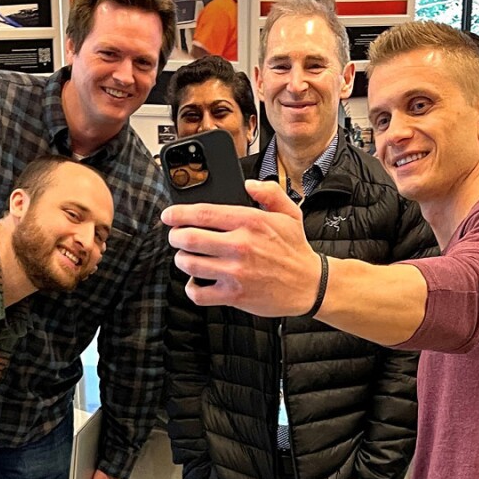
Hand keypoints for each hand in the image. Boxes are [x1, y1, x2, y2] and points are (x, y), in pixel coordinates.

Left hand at [162, 180, 321, 316]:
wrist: (310, 285)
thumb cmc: (296, 250)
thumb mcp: (290, 212)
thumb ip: (269, 192)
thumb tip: (248, 184)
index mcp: (250, 222)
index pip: (202, 213)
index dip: (178, 213)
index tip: (169, 216)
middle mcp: (240, 246)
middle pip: (189, 238)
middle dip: (175, 237)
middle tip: (176, 237)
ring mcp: (235, 272)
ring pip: (189, 264)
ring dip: (182, 259)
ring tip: (187, 257)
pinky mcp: (234, 295)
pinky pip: (199, 293)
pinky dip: (192, 287)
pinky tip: (197, 281)